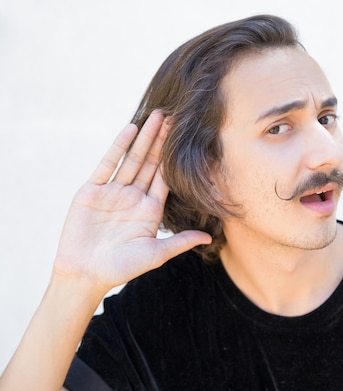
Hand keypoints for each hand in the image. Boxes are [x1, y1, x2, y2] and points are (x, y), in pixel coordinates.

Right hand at [52, 111, 211, 293]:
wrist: (84, 275)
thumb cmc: (121, 268)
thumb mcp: (156, 254)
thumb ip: (180, 242)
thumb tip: (210, 237)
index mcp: (150, 209)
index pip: (166, 177)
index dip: (176, 158)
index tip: (188, 138)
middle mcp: (133, 196)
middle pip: (152, 162)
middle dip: (163, 140)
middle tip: (175, 116)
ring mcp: (113, 192)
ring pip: (133, 159)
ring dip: (145, 137)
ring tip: (157, 116)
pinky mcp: (92, 191)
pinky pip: (108, 165)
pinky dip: (118, 147)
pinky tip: (130, 129)